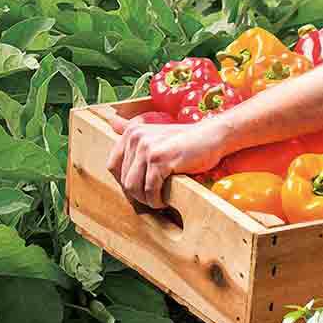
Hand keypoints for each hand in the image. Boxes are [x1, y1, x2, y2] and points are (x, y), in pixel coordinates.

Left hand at [106, 113, 228, 207]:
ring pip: (134, 188)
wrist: (211, 137)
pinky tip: (165, 200)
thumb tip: (112, 121)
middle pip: (124, 180)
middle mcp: (136, 137)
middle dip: (138, 195)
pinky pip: (150, 190)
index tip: (140, 189)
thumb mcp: (156, 133)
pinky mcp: (160, 160)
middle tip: (154, 198)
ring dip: (147, 200)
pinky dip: (157, 200)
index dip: (125, 182)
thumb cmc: (184, 140)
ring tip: (159, 200)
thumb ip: (133, 131)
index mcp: (131, 132)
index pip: (113, 166)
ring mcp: (147, 148)